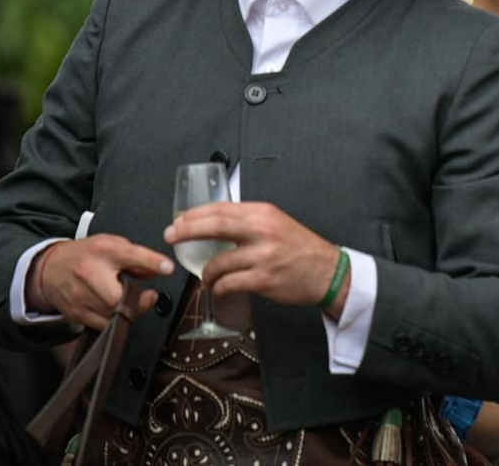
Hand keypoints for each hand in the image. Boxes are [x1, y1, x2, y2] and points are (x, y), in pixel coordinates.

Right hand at [30, 233, 173, 330]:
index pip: (131, 255)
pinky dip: (114, 320)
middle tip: (149, 297)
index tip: (167, 268)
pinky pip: (103, 325)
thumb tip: (161, 268)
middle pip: (118, 297)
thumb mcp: (113, 245)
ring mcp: (81, 296)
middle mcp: (90, 273)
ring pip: (112, 314)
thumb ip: (138, 257)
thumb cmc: (86, 255)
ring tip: (130, 301)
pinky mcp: (77, 313)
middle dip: (139, 302)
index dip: (152, 262)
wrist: (51, 268)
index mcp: (103, 251)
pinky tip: (115, 310)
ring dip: (128, 311)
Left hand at [164, 201, 346, 316]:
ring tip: (206, 278)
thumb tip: (214, 224)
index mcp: (263, 213)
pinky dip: (220, 288)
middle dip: (187, 231)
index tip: (178, 221)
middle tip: (171, 237)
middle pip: (215, 226)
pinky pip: (230, 284)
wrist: (328, 271)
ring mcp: (264, 255)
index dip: (195, 215)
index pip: (221, 209)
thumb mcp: (276, 223)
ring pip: (219, 262)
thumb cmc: (300, 249)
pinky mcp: (264, 279)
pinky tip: (220, 289)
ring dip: (206, 273)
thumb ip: (249, 222)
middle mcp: (262, 230)